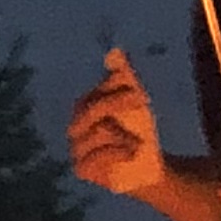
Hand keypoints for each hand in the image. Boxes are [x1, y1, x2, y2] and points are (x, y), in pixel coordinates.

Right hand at [67, 51, 166, 196]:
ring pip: (98, 131)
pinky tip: (131, 154)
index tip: (143, 96)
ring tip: (137, 143)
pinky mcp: (81, 169)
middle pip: (92, 108)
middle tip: (144, 107)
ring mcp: (75, 149)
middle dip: (119, 105)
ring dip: (124, 135)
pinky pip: (94, 156)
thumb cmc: (138, 132)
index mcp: (84, 107)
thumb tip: (115, 51)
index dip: (119, 90)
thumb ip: (124, 77)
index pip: (97, 92)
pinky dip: (118, 153)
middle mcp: (74, 126)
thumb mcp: (136, 102)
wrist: (146, 168)